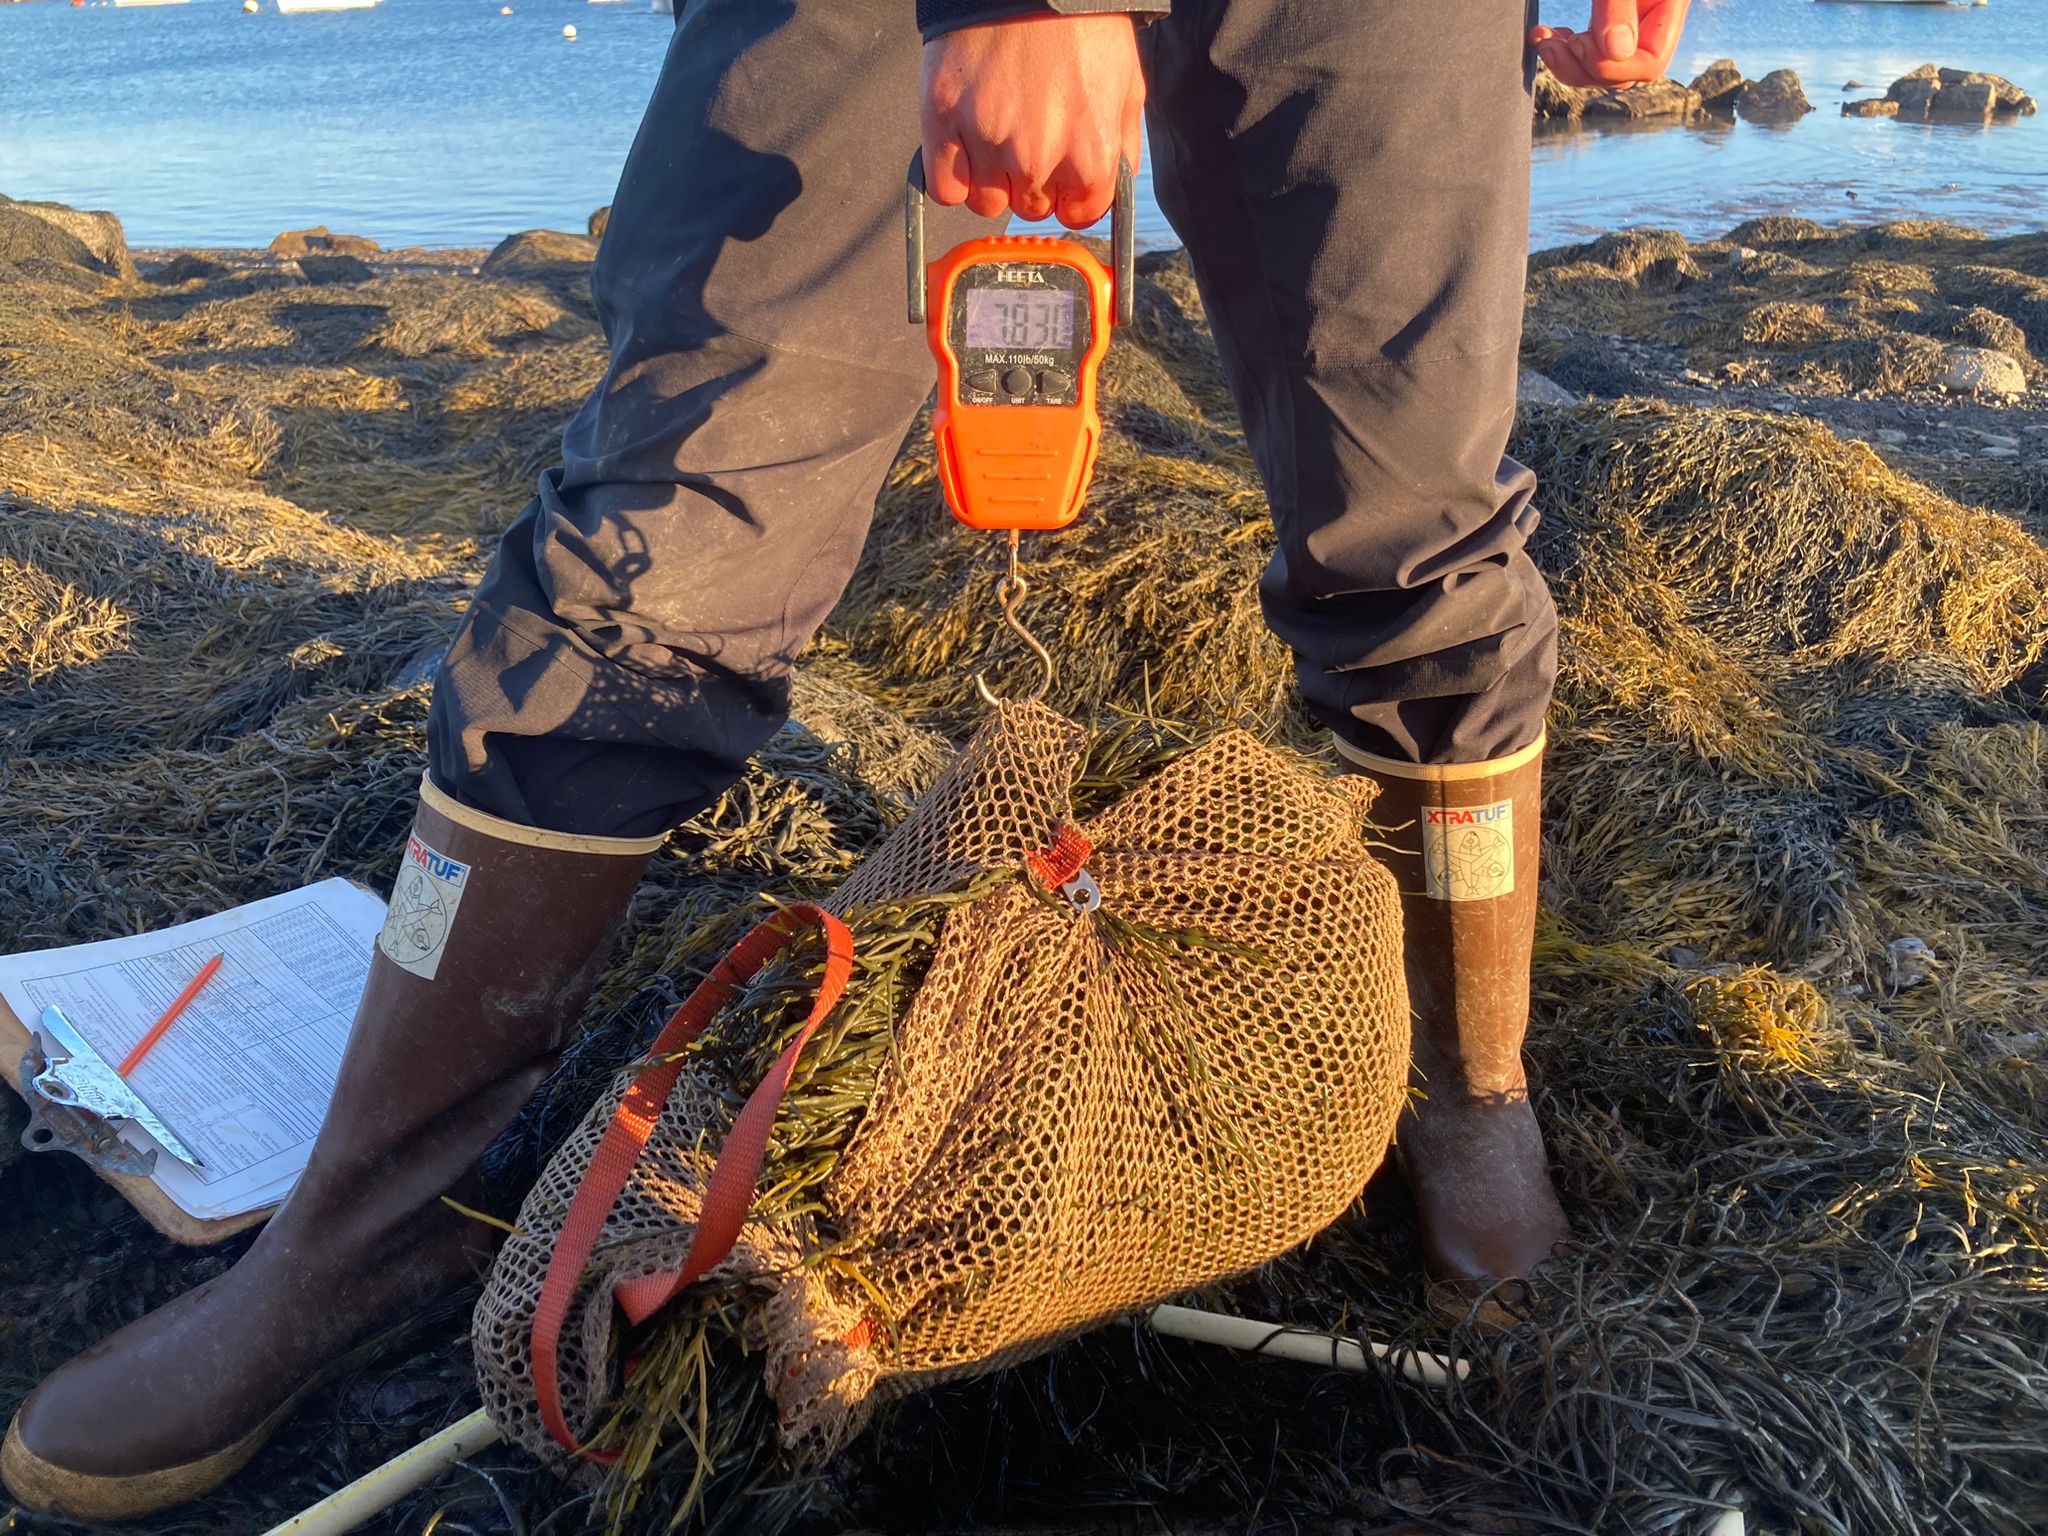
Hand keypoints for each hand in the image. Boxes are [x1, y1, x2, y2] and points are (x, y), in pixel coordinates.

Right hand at [921, 13, 1143, 227]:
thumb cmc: (1081, 24)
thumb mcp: (1126, 86)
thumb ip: (1121, 147)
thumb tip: (1108, 190)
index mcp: (1090, 153)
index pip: (1079, 214)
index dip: (1071, 194)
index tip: (1063, 176)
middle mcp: (1038, 156)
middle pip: (1031, 208)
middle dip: (1032, 182)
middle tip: (1029, 137)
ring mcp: (986, 139)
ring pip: (986, 202)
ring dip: (991, 179)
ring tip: (997, 134)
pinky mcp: (943, 119)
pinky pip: (943, 187)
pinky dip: (952, 176)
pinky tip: (965, 147)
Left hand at [1530, 0, 1690, 89]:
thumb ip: (1619, 7)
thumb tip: (1616, 53)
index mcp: (1670, 5)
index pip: (1650, 64)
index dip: (1612, 68)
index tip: (1579, 41)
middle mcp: (1653, 19)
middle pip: (1623, 73)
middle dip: (1581, 67)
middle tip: (1547, 43)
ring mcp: (1632, 21)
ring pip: (1602, 67)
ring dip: (1566, 61)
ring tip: (1541, 37)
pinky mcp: (1608, 18)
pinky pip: (1591, 50)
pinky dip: (1567, 49)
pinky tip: (1550, 36)